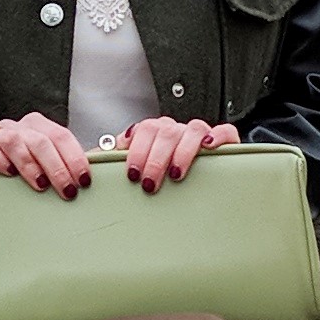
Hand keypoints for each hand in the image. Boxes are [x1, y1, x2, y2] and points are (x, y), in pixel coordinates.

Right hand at [0, 112, 95, 196]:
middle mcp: (17, 127)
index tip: (84, 180)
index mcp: (38, 128)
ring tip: (40, 184)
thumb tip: (100, 168)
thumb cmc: (17, 175)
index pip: (61, 136)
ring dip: (31, 164)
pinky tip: (8, 173)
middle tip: (67, 190)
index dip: (75, 158)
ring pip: (15, 140)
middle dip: (58, 167)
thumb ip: (68, 166)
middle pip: (41, 140)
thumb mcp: (44, 169)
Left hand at [118, 116, 238, 192]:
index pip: (143, 129)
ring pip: (191, 129)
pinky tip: (209, 148)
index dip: (136, 150)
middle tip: (148, 183)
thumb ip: (115, 163)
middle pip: (165, 130)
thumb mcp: (137, 173)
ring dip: (181, 151)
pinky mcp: (224, 142)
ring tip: (175, 174)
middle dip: (154, 158)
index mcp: (154, 134)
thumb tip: (94, 160)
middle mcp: (177, 131)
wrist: (199, 190)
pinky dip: (218, 136)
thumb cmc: (159, 181)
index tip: (131, 174)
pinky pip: (224, 131)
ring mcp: (200, 135)